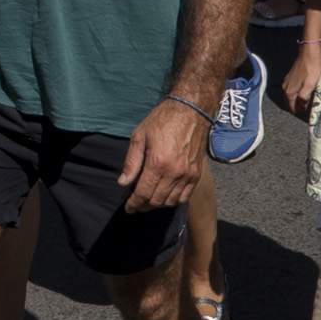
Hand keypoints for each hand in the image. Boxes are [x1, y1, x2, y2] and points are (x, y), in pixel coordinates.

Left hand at [115, 98, 209, 212]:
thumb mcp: (139, 136)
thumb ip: (131, 162)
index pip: (143, 193)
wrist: (191, 111)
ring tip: (148, 202)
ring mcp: (188, 175)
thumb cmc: (161, 120)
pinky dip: (174, 201)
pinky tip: (165, 197)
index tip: (128, 208)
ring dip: (159, 205)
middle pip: (157, 200)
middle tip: (136, 205)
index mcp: (158, 163)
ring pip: (172, 201)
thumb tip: (123, 182)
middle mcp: (175, 172)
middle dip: (144, 206)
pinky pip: (186, 196)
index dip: (134, 204)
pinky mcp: (197, 174)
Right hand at [279, 39, 320, 118]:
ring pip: (290, 96)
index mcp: (289, 91)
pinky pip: (292, 90)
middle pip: (289, 102)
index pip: (291, 107)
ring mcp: (287, 81)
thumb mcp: (310, 86)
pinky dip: (296, 94)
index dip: (298, 112)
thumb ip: (304, 98)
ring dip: (296, 100)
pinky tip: (304, 93)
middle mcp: (285, 87)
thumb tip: (301, 107)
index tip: (307, 115)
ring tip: (306, 104)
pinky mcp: (290, 76)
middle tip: (307, 111)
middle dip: (296, 107)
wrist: (309, 53)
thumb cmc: (311, 70)